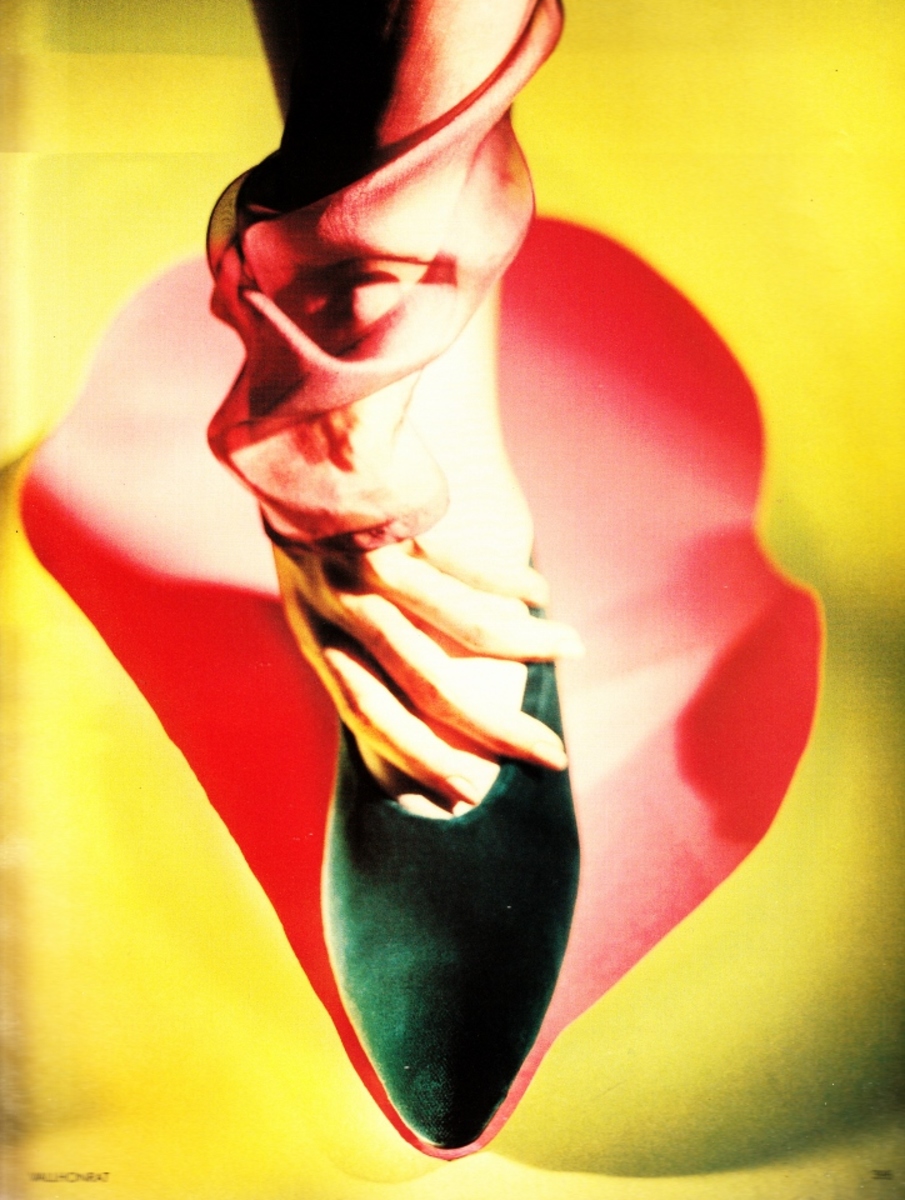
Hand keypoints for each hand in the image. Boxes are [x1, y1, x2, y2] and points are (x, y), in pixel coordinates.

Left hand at [272, 538, 583, 812]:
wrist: (286, 439)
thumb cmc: (303, 527)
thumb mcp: (306, 597)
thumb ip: (347, 643)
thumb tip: (402, 697)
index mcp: (315, 639)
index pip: (370, 717)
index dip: (420, 757)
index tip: (470, 791)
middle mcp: (342, 611)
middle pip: (428, 685)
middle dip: (495, 727)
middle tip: (551, 753)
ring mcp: (371, 566)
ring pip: (460, 622)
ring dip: (523, 644)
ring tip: (573, 650)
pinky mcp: (399, 522)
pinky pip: (464, 562)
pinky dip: (507, 580)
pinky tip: (540, 594)